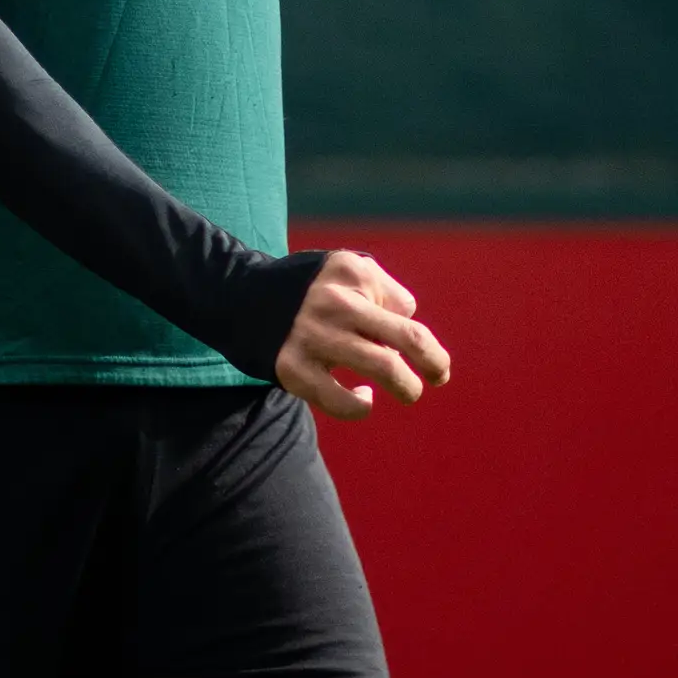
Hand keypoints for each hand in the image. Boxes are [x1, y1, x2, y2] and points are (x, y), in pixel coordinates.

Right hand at [273, 251, 450, 420]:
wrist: (239, 298)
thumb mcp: (344, 271)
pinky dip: (362, 405)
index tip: (417, 352)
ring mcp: (312, 336)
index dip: (417, 335)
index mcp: (350, 273)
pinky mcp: (294, 368)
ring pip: (384, 368)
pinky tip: (363, 397)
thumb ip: (383, 292)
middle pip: (409, 338)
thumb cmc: (308, 291)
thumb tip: (407, 341)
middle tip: (438, 376)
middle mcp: (334, 302)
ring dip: (408, 388)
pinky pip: (342, 400)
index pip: (405, 309)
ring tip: (408, 392)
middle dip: (434, 363)